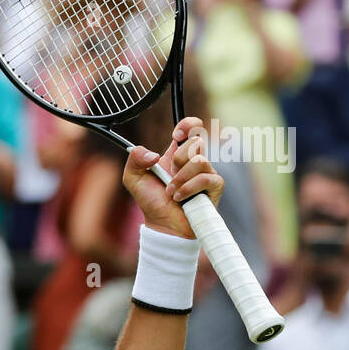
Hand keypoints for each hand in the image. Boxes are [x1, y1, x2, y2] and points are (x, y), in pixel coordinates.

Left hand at [122, 117, 222, 238]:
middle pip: (197, 141)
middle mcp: (194, 160)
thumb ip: (135, 159)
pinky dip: (187, 189)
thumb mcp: (133, 178)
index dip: (188, 125)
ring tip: (171, 193)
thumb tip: (153, 154)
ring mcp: (207, 172)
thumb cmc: (151, 202)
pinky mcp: (215, 186)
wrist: (163, 225)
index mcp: (176, 154)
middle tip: (169, 176)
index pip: (192, 127)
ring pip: (199, 161)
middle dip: (178, 159)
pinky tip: (179, 198)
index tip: (176, 136)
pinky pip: (204, 179)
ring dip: (180, 179)